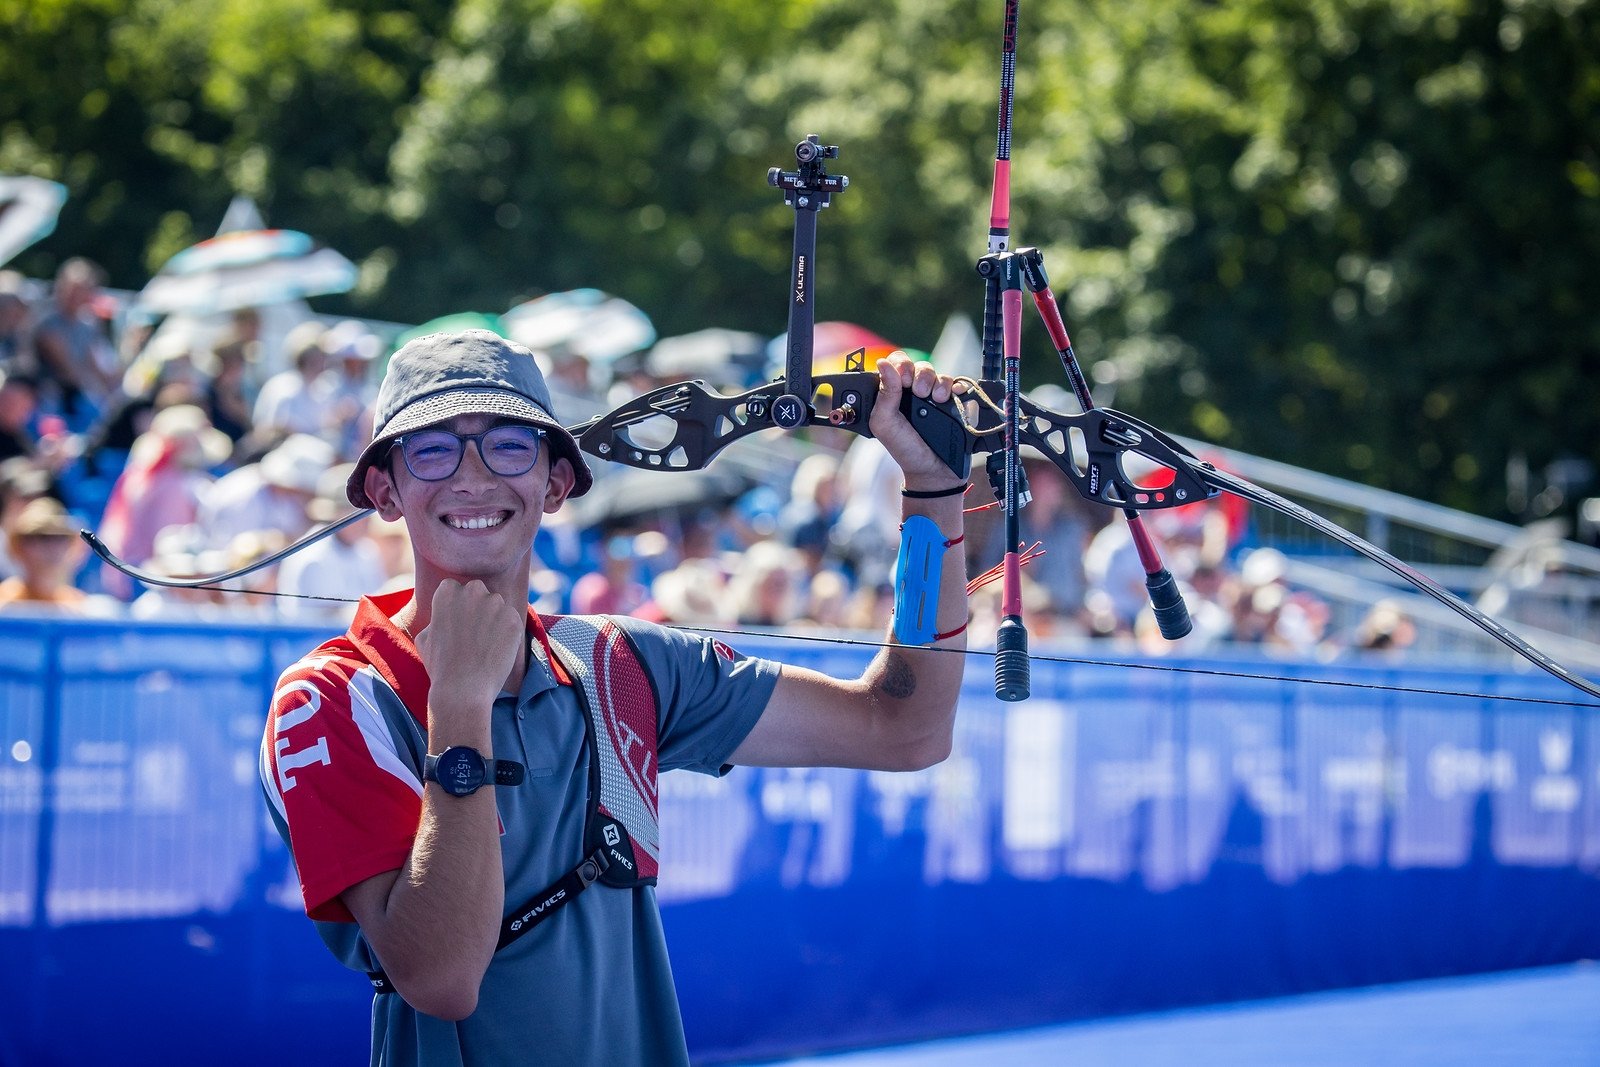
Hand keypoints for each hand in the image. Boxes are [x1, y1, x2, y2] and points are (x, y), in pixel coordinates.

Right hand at [413, 580, 523, 723]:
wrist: (463, 689)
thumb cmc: (440, 666)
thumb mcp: (424, 637)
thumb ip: (437, 617)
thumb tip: (445, 611)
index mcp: (447, 591)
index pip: (454, 588)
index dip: (456, 607)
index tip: (456, 624)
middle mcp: (473, 591)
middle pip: (478, 592)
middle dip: (476, 607)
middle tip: (472, 634)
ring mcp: (496, 603)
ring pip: (497, 606)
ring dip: (494, 619)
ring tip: (484, 646)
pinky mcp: (514, 618)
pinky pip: (512, 620)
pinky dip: (508, 633)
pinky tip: (497, 650)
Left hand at [869, 351, 965, 488]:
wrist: (933, 471)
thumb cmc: (905, 449)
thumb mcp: (885, 424)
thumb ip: (884, 393)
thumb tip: (882, 363)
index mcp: (893, 393)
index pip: (896, 364)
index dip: (900, 365)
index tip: (903, 379)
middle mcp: (914, 392)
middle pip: (918, 365)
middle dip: (919, 374)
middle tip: (918, 392)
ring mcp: (935, 396)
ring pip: (938, 373)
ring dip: (936, 382)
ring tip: (935, 400)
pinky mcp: (954, 403)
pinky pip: (957, 384)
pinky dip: (955, 386)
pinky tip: (949, 397)